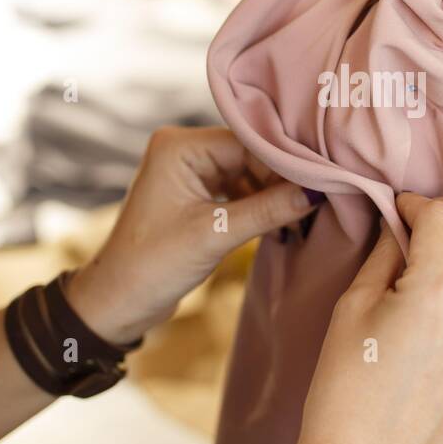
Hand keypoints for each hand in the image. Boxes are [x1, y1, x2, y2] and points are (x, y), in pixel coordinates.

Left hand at [67, 126, 317, 343]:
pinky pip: (239, 187)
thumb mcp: (215, 236)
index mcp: (180, 146)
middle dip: (283, 177)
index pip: (249, 141)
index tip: (325, 179)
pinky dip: (261, 202)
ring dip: (275, 192)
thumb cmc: (153, 266)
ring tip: (306, 212)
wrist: (117, 302)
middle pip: (252, 152)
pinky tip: (285, 219)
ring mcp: (190, 170)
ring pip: (249, 171)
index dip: (287, 161)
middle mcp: (184, 149)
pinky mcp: (196, 193)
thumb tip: (317, 193)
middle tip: (322, 197)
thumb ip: (268, 210)